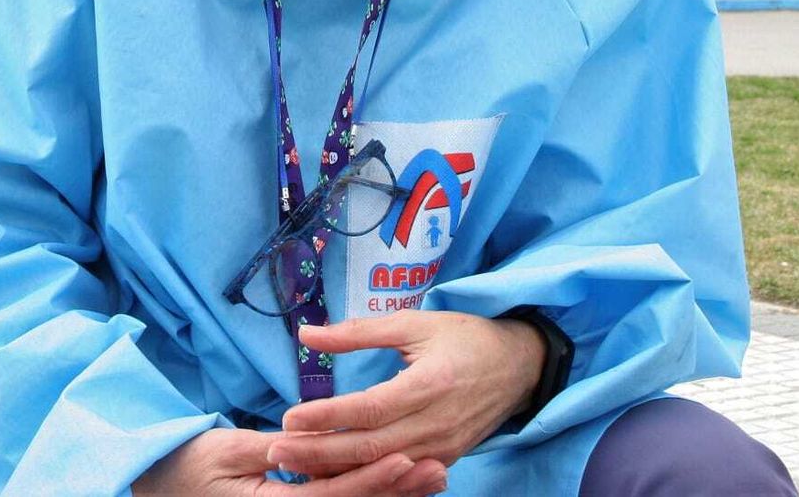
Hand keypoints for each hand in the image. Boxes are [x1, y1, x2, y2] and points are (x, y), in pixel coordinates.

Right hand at [132, 427, 446, 496]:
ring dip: (392, 496)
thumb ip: (271, 449)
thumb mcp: (227, 451)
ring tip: (434, 476)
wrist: (160, 487)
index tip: (405, 458)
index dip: (371, 479)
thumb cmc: (188, 465)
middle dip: (395, 491)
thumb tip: (311, 443)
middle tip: (436, 468)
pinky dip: (369, 494)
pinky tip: (400, 485)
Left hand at [267, 310, 545, 479]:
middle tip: (277, 451)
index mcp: (429, 384)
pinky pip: (396, 474)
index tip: (290, 417)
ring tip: (294, 464)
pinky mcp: (444, 460)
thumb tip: (307, 334)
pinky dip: (363, 476)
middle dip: (320, 452)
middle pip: (370, 447)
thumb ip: (359, 332)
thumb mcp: (414, 323)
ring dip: (335, 469)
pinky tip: (331, 474)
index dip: (329, 417)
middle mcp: (436, 424)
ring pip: (380, 467)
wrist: (520, 367)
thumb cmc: (465, 337)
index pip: (370, 409)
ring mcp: (441, 448)